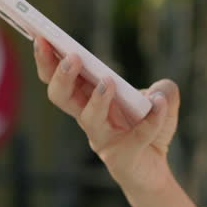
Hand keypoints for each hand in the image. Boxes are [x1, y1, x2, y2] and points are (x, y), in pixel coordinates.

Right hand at [33, 36, 180, 193]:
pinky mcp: (123, 157)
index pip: (60, 76)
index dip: (48, 59)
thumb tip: (159, 91)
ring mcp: (103, 139)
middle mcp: (89, 117)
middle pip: (61, 97)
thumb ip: (164, 89)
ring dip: (96, 98)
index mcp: (88, 98)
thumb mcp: (162, 100)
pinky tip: (160, 103)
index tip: (41, 36)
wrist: (154, 170)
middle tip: (71, 58)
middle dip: (62, 76)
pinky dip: (152, 118)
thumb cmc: (149, 129)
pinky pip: (136, 136)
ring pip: (88, 118)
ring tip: (107, 81)